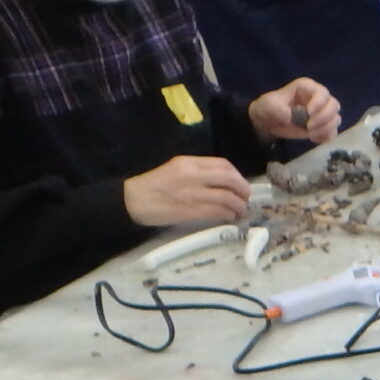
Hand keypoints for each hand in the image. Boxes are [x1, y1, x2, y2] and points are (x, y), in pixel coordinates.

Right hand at [122, 154, 250, 227]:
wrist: (132, 201)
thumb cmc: (154, 185)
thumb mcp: (176, 169)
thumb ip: (198, 172)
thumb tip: (223, 181)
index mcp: (189, 162)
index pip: (223, 164)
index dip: (237, 175)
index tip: (240, 183)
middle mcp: (193, 175)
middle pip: (229, 179)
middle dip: (243, 189)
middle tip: (246, 197)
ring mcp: (192, 193)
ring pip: (226, 197)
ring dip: (238, 205)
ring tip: (240, 210)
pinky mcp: (190, 210)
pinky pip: (217, 211)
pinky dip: (228, 214)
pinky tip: (229, 216)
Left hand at [248, 78, 339, 145]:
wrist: (267, 122)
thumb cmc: (270, 108)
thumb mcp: (270, 105)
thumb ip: (281, 110)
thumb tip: (293, 118)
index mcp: (307, 88)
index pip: (322, 92)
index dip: (319, 103)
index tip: (309, 113)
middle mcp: (319, 98)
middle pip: (334, 105)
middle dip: (324, 118)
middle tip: (309, 127)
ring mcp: (322, 113)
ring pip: (336, 119)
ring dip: (325, 128)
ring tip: (309, 134)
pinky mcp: (322, 127)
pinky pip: (333, 132)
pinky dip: (326, 137)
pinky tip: (313, 139)